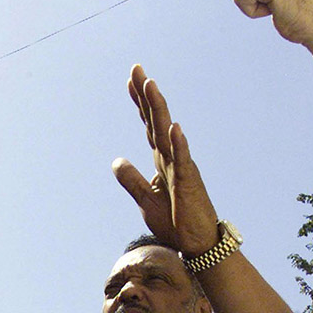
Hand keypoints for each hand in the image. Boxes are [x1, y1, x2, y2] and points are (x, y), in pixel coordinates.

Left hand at [113, 65, 218, 255]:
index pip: (148, 125)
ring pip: (168, 134)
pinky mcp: (189, 183)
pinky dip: (179, 144)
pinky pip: (183, 161)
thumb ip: (132, 179)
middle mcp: (171, 158)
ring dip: (160, 110)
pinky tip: (174, 127)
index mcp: (161, 160)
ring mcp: (181, 168)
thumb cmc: (175, 221)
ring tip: (152, 86)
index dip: (140, 102)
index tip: (132, 79)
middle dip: (146, 95)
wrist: (197, 244)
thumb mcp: (145, 200)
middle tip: (137, 69)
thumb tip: (115, 160)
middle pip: (156, 121)